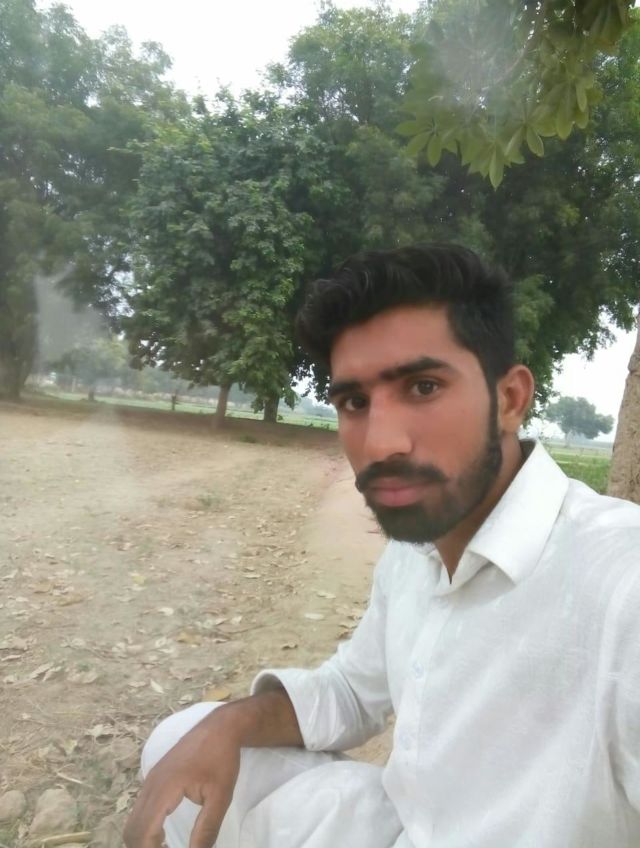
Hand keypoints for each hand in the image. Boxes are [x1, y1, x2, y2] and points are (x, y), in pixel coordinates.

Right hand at [123, 709, 240, 847]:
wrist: (220, 727)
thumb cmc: (221, 759)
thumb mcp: (221, 797)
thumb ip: (207, 829)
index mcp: (165, 788)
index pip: (144, 831)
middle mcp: (151, 784)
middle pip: (132, 828)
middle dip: (143, 847)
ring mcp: (151, 779)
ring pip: (134, 818)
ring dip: (143, 838)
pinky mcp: (155, 777)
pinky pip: (140, 808)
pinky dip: (144, 826)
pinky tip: (161, 835)